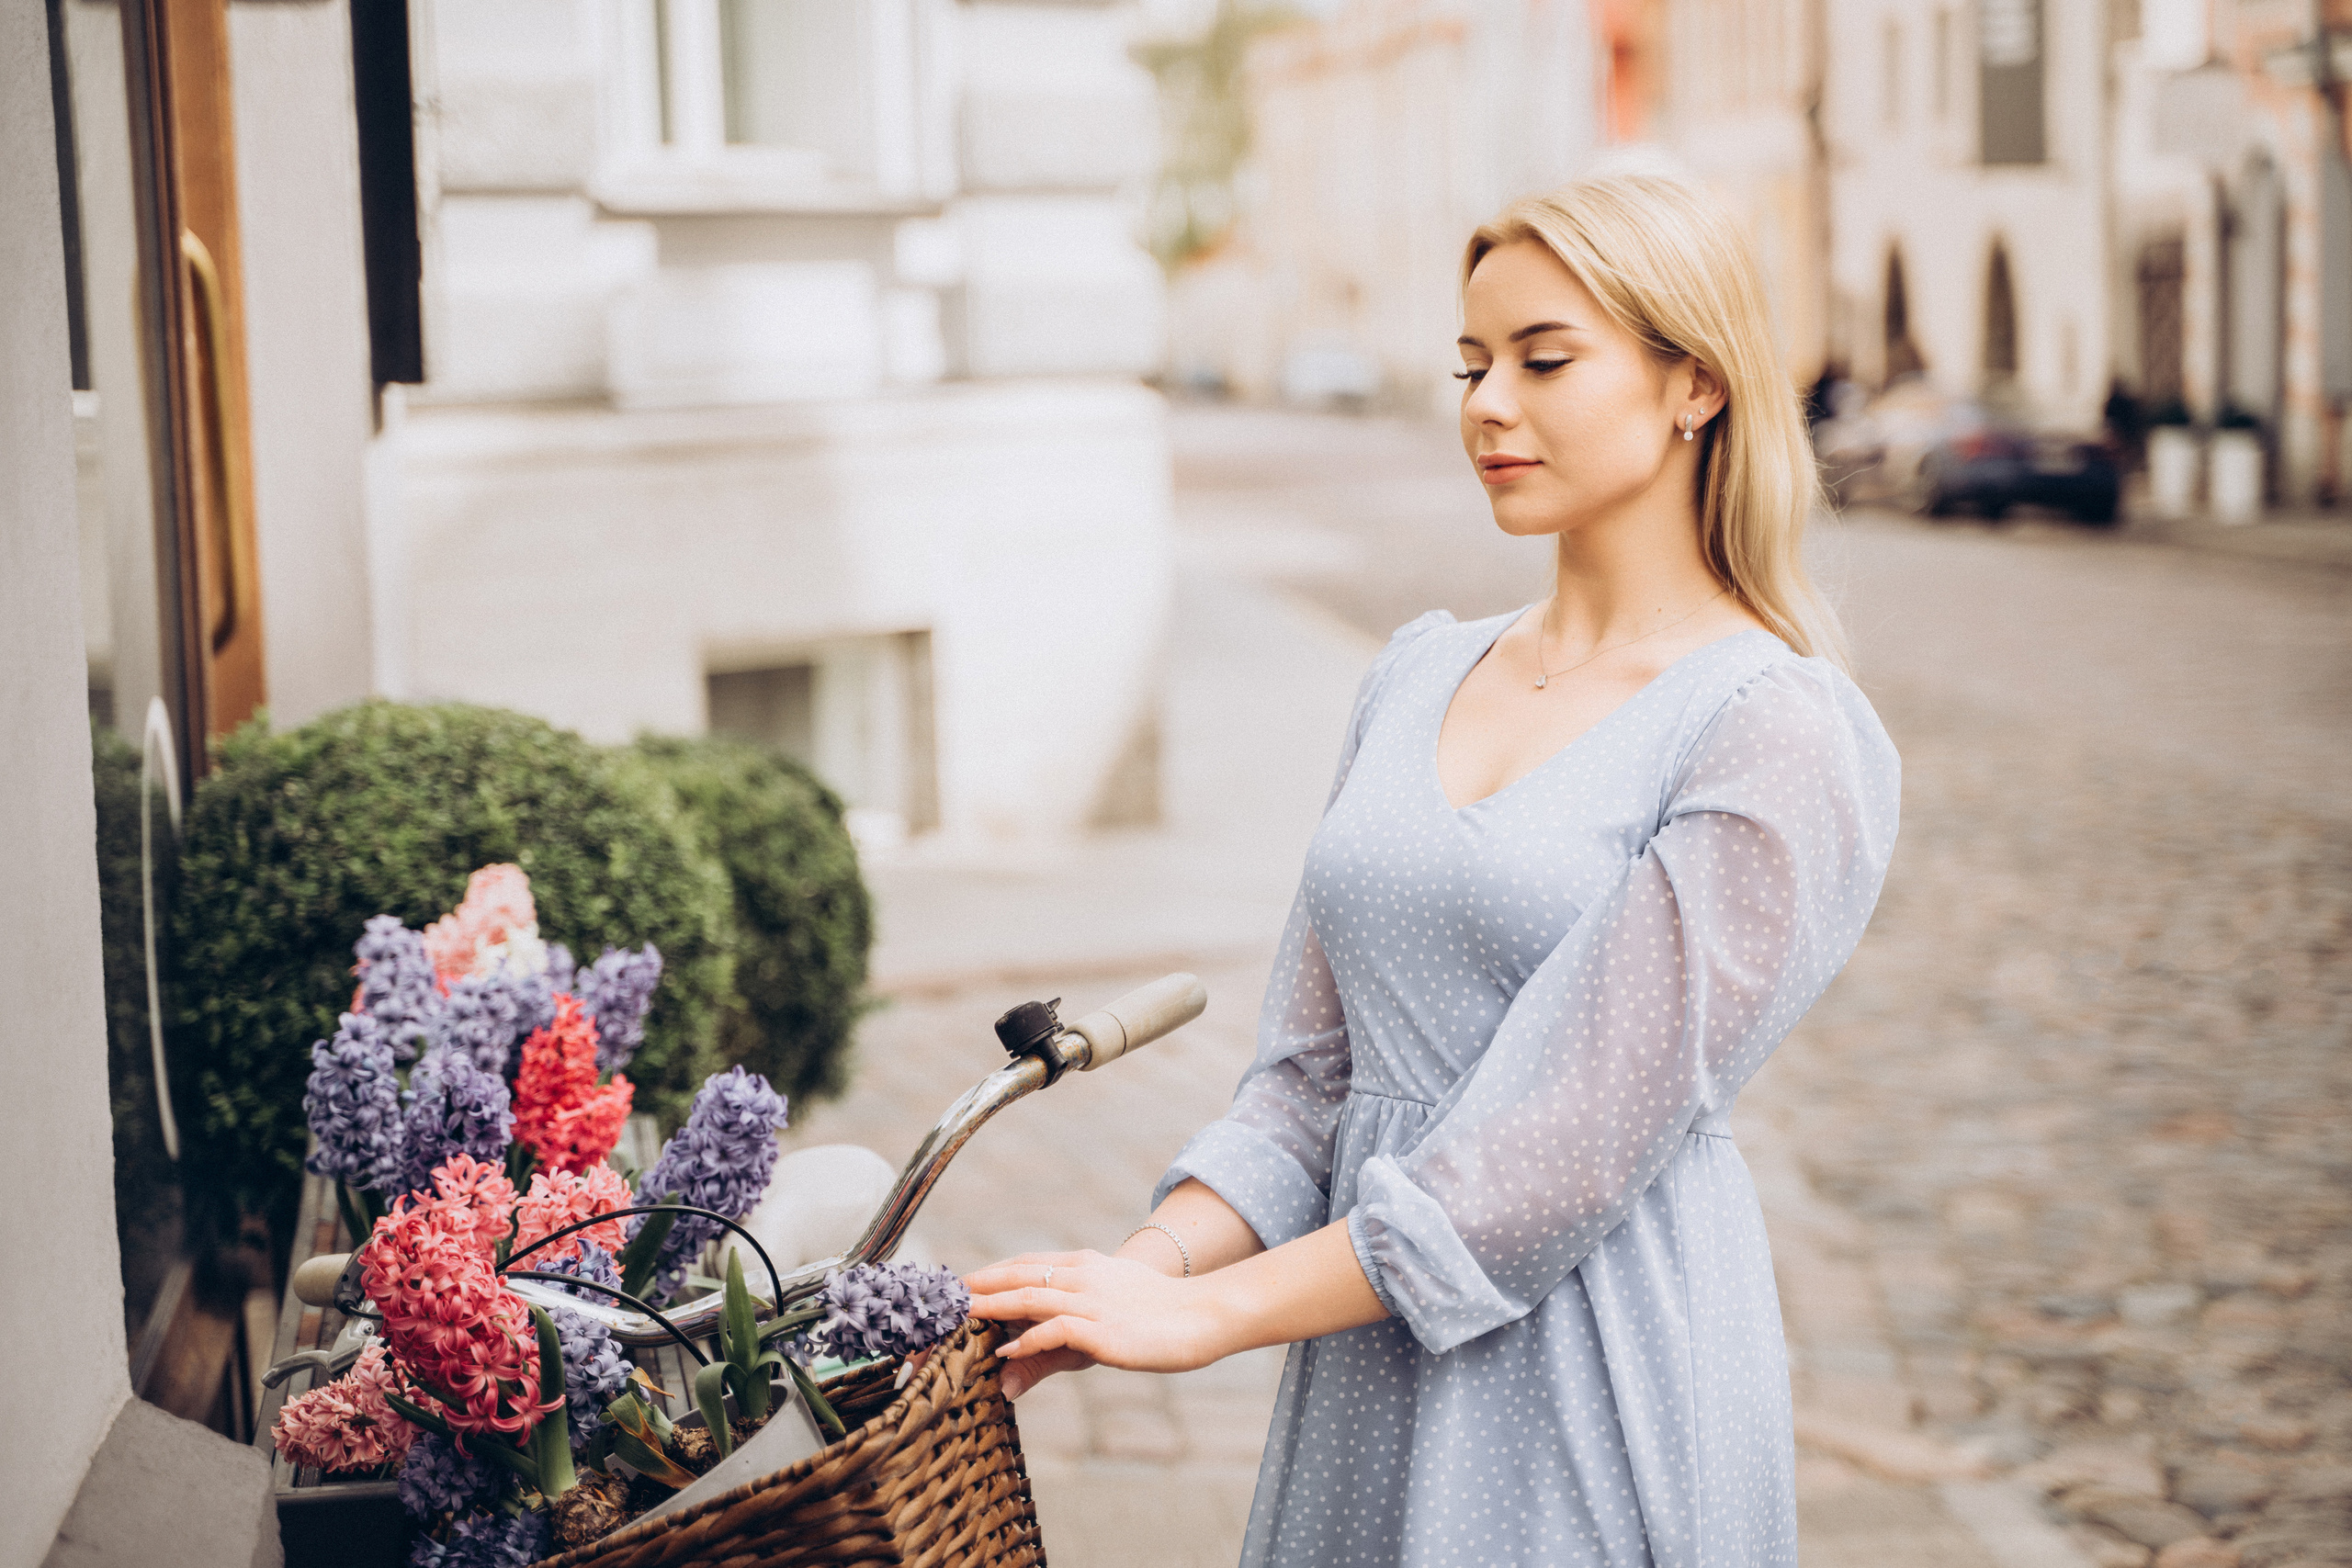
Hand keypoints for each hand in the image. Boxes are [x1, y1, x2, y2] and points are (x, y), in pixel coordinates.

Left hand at [963, 1249, 1227, 1399]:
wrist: (1205, 1314)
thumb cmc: (1156, 1316)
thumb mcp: (1102, 1321)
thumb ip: (1056, 1342)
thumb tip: (1011, 1367)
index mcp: (1082, 1266)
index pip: (1021, 1265)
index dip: (984, 1276)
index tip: (950, 1288)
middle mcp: (1083, 1276)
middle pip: (1015, 1277)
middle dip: (974, 1291)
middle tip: (937, 1306)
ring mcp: (1094, 1301)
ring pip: (1029, 1297)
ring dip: (990, 1307)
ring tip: (957, 1319)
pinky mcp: (1106, 1330)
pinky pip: (1059, 1330)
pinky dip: (1030, 1339)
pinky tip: (1007, 1352)